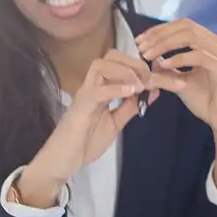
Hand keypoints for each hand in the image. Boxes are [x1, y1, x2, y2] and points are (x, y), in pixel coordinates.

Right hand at [17, 50, 156, 206]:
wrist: (62, 160)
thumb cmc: (85, 142)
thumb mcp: (115, 122)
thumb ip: (130, 107)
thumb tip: (151, 91)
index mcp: (100, 87)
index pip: (117, 61)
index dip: (138, 64)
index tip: (153, 77)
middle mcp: (92, 85)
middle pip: (109, 56)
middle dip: (133, 62)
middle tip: (148, 78)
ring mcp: (85, 94)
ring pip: (101, 66)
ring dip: (125, 72)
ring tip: (140, 86)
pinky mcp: (82, 107)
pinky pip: (98, 91)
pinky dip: (116, 88)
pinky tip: (131, 93)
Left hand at [135, 19, 216, 146]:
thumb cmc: (208, 102)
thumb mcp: (181, 83)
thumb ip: (167, 70)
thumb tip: (150, 59)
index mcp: (212, 44)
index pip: (184, 26)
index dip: (160, 30)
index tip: (140, 40)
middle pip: (186, 27)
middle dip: (160, 35)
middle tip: (141, 46)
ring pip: (191, 37)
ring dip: (165, 44)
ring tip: (148, 55)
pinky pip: (199, 55)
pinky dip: (179, 58)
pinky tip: (164, 64)